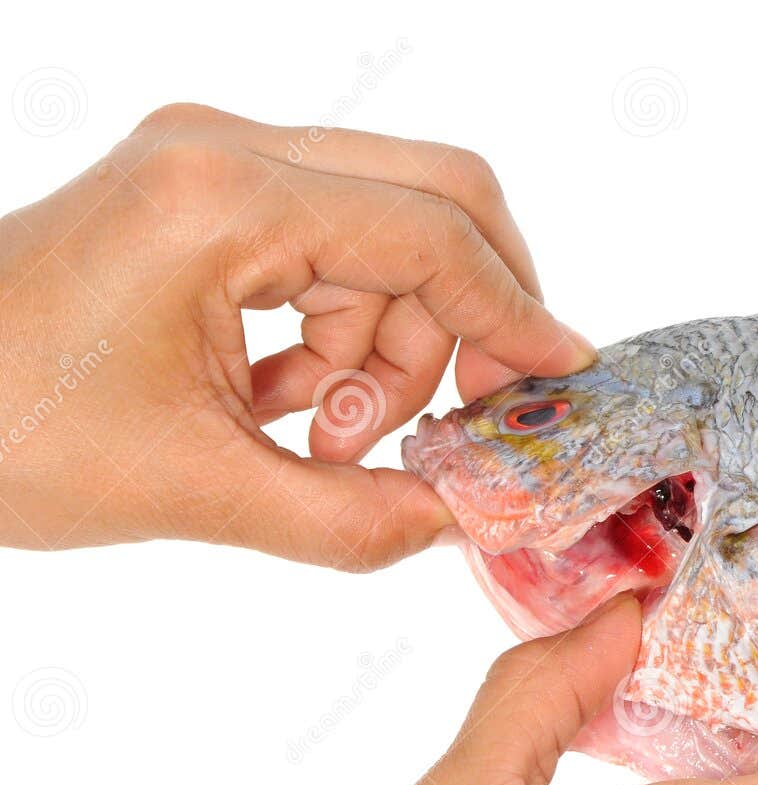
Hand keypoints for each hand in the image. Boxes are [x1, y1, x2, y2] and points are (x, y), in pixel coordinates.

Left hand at [0, 103, 592, 569]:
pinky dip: (338, 330)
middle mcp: (225, 151)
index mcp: (222, 201)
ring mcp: (212, 163)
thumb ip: (352, 515)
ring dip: (387, 343)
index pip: (432, 236)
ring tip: (325, 436)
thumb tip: (460, 521)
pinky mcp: (203, 195)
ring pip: (386, 232)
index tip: (562, 380)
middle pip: (434, 196)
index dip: (515, 315)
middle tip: (452, 417)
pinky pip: (329, 248)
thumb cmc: (5, 432)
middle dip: (467, 314)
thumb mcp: (197, 491)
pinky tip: (289, 403)